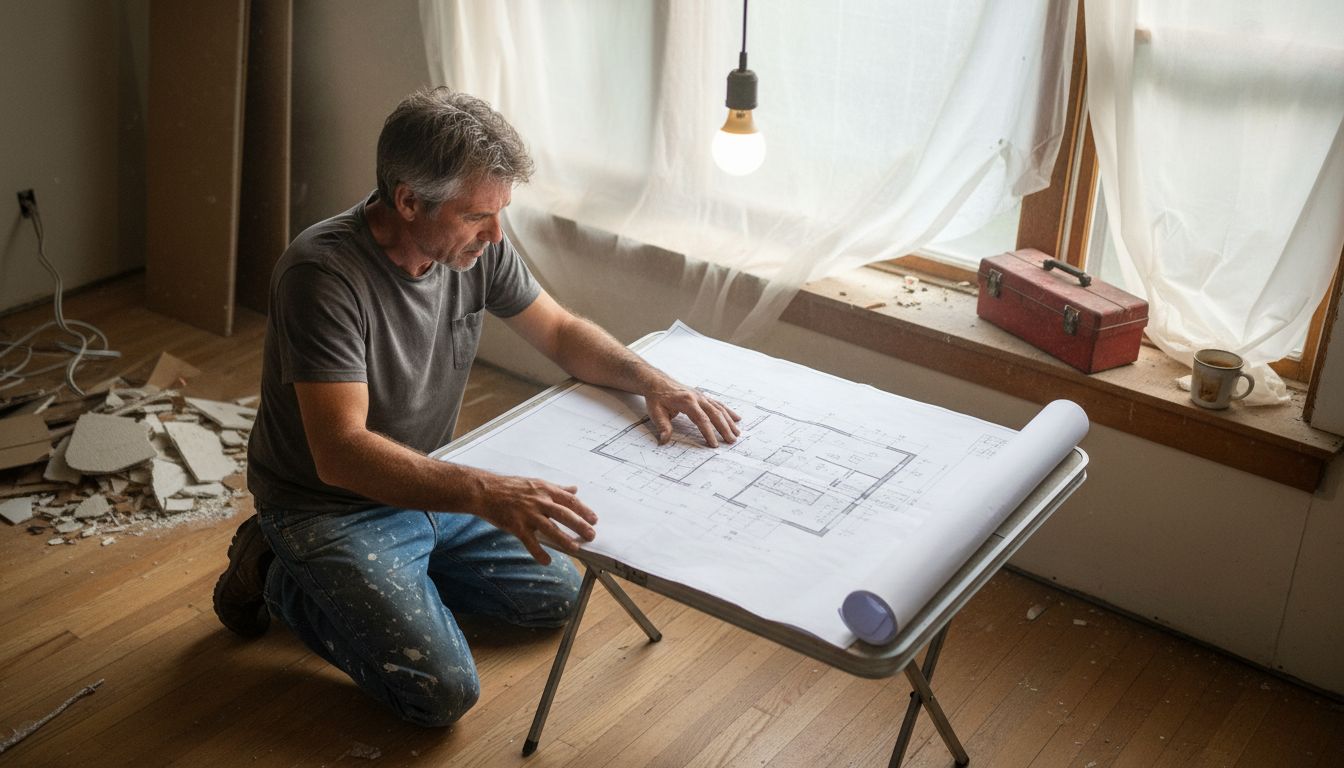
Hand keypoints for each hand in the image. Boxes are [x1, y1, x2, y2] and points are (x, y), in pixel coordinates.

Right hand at [478, 475, 597, 564]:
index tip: (594, 519)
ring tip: (575, 548)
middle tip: (591, 535)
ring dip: (564, 539)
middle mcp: (539, 501)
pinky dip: (538, 552)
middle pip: (564, 514)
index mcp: (545, 490)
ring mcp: (527, 513)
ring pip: (550, 528)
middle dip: (580, 525)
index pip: (569, 500)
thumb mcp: (536, 483)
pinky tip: (546, 561)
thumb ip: (557, 488)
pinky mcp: (516, 525)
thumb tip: (575, 489)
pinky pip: (530, 541)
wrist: (485, 491)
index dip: (583, 510)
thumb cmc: (511, 487)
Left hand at [645, 380, 741, 447]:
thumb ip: (662, 426)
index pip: (701, 419)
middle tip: (731, 441)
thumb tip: (664, 440)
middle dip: (724, 428)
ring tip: (737, 433)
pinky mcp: (703, 396)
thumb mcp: (655, 412)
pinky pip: (718, 404)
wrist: (657, 382)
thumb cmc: (657, 398)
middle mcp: (697, 397)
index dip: (708, 432)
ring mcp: (701, 396)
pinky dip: (728, 411)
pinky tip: (737, 418)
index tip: (714, 444)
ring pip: (719, 409)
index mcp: (686, 401)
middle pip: (715, 414)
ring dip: (729, 421)